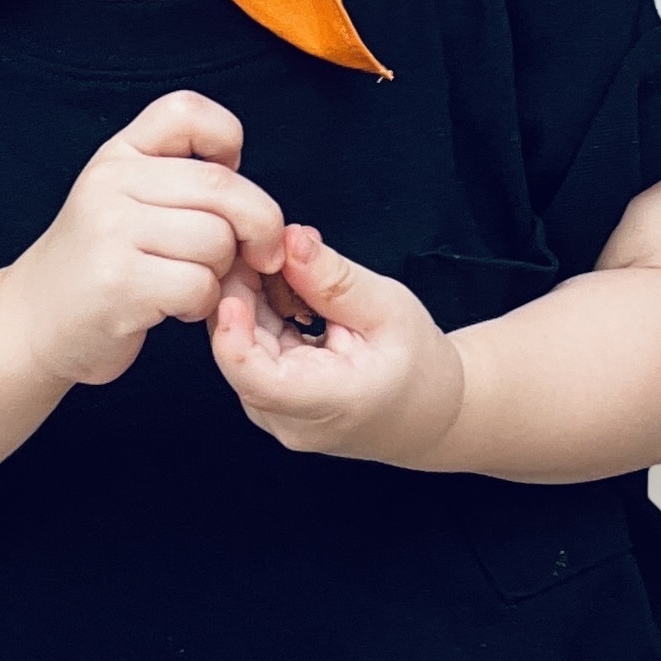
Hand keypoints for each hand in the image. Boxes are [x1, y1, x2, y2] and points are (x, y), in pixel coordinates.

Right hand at [2, 91, 286, 389]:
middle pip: (223, 187)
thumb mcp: (124, 197)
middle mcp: (110, 183)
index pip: (187, 111)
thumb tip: (253, 193)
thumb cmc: (100, 262)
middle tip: (259, 252)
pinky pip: (199, 285)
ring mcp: (110, 232)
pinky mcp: (118, 284)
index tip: (229, 174)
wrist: (32, 323)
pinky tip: (175, 307)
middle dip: (259, 224)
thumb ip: (179, 177)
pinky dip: (202, 304)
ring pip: (217, 240)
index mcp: (118, 154)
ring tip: (191, 281)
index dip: (226, 137)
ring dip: (221, 271)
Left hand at [211, 222, 467, 463]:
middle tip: (267, 243)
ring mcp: (272, 415)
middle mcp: (288, 420)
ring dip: (253, 299)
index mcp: (326, 403)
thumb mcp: (388, 308)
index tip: (237, 277)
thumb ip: (335, 279)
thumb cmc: (416, 364)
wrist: (426, 410)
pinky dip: (261, 314)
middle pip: (239, 352)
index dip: (233, 327)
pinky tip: (289, 291)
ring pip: (240, 347)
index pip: (255, 376)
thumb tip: (290, 241)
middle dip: (244, 290)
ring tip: (291, 267)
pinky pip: (249, 351)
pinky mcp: (267, 401)